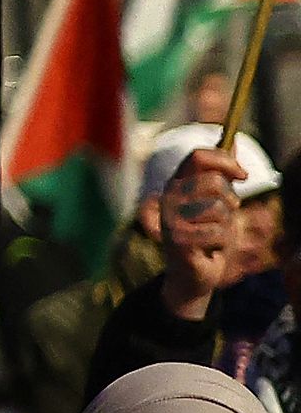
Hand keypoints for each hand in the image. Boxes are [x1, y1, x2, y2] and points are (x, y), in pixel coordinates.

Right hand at [162, 149, 249, 308]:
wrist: (191, 273)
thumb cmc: (206, 234)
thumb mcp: (216, 199)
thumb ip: (222, 172)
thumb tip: (234, 140)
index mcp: (177, 183)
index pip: (198, 156)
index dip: (225, 161)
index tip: (243, 175)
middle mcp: (169, 197)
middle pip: (213, 181)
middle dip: (231, 200)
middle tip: (227, 213)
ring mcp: (171, 218)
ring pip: (219, 209)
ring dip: (226, 225)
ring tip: (214, 234)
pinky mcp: (178, 239)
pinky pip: (218, 232)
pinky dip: (221, 242)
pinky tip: (209, 248)